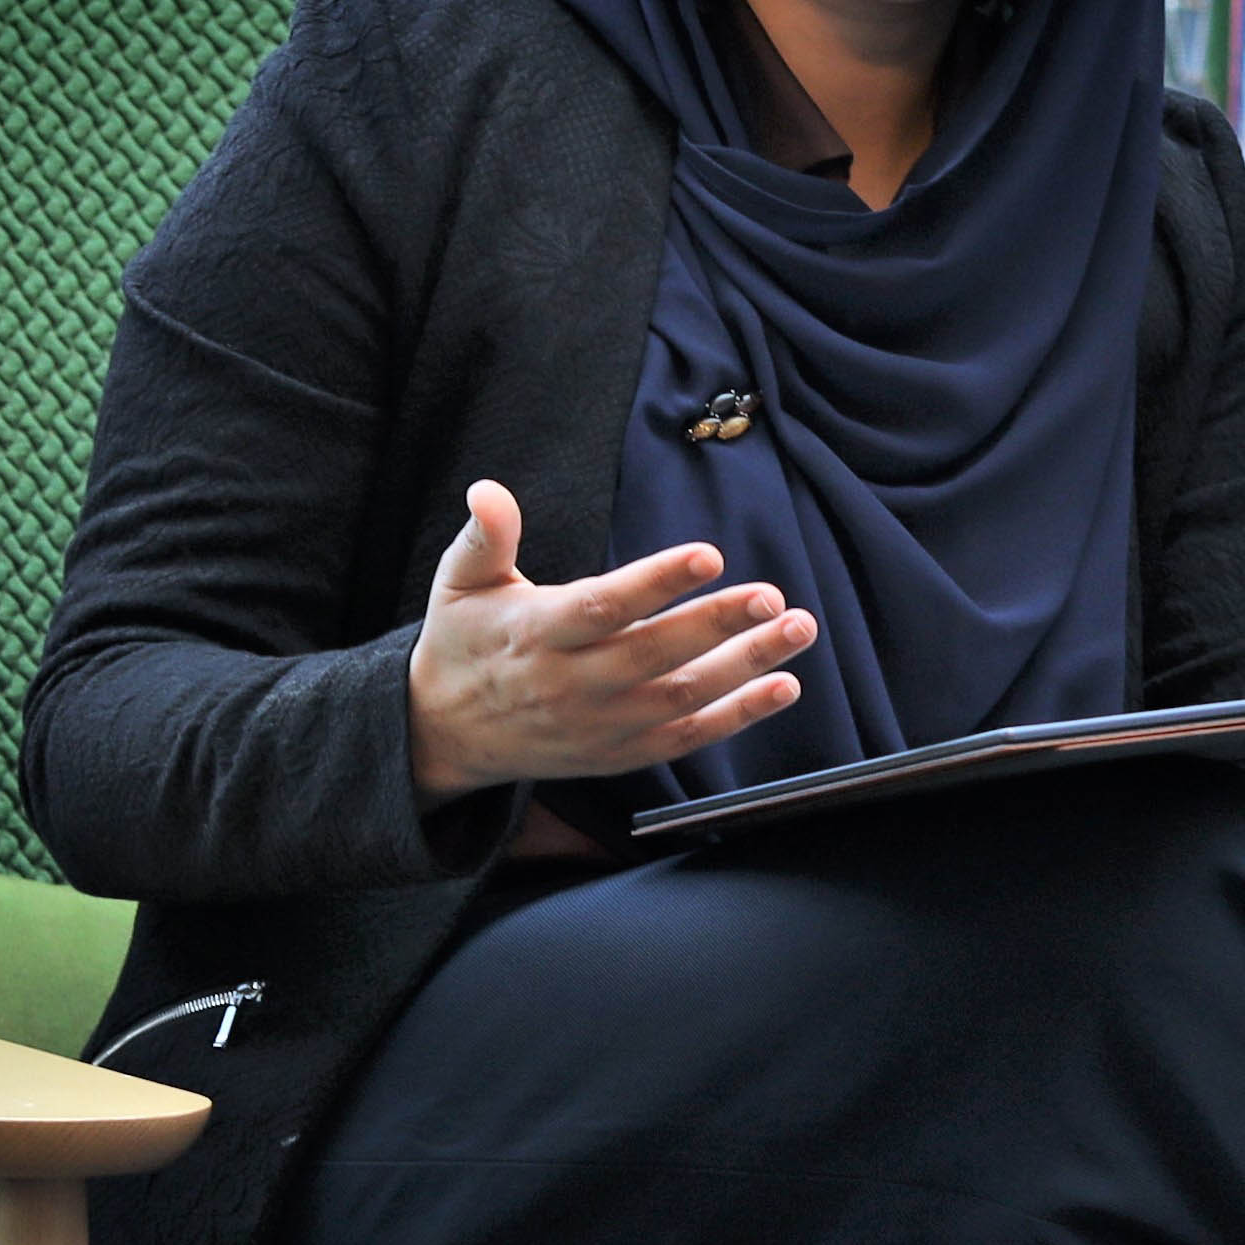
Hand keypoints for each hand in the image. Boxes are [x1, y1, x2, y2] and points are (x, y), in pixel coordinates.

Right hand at [402, 479, 813, 796]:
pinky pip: (687, 738)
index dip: (656, 583)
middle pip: (654, 656)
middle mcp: (572, 685)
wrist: (447, 734)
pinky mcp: (620, 753)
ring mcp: (601, 725)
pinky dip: (738, 716)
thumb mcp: (458, 585)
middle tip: (771, 596)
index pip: (602, 607)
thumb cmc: (464, 643)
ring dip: (746, 666)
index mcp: (536, 634)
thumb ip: (484, 537)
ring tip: (797, 629)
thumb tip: (487, 491)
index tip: (708, 555)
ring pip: (682, 697)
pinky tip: (783, 686)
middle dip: (717, 625)